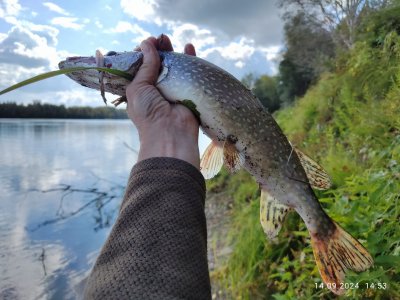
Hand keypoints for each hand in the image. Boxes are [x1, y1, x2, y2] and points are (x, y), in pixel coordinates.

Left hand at [126, 35, 199, 168]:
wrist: (170, 134)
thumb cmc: (148, 113)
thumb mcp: (138, 88)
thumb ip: (145, 66)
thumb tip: (147, 44)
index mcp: (140, 90)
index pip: (140, 67)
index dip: (142, 54)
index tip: (146, 44)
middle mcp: (156, 88)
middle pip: (157, 64)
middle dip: (158, 50)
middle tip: (159, 39)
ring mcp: (172, 89)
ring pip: (173, 66)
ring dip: (172, 51)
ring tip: (168, 39)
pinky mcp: (188, 90)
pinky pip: (190, 72)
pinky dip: (190, 59)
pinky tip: (188, 47)